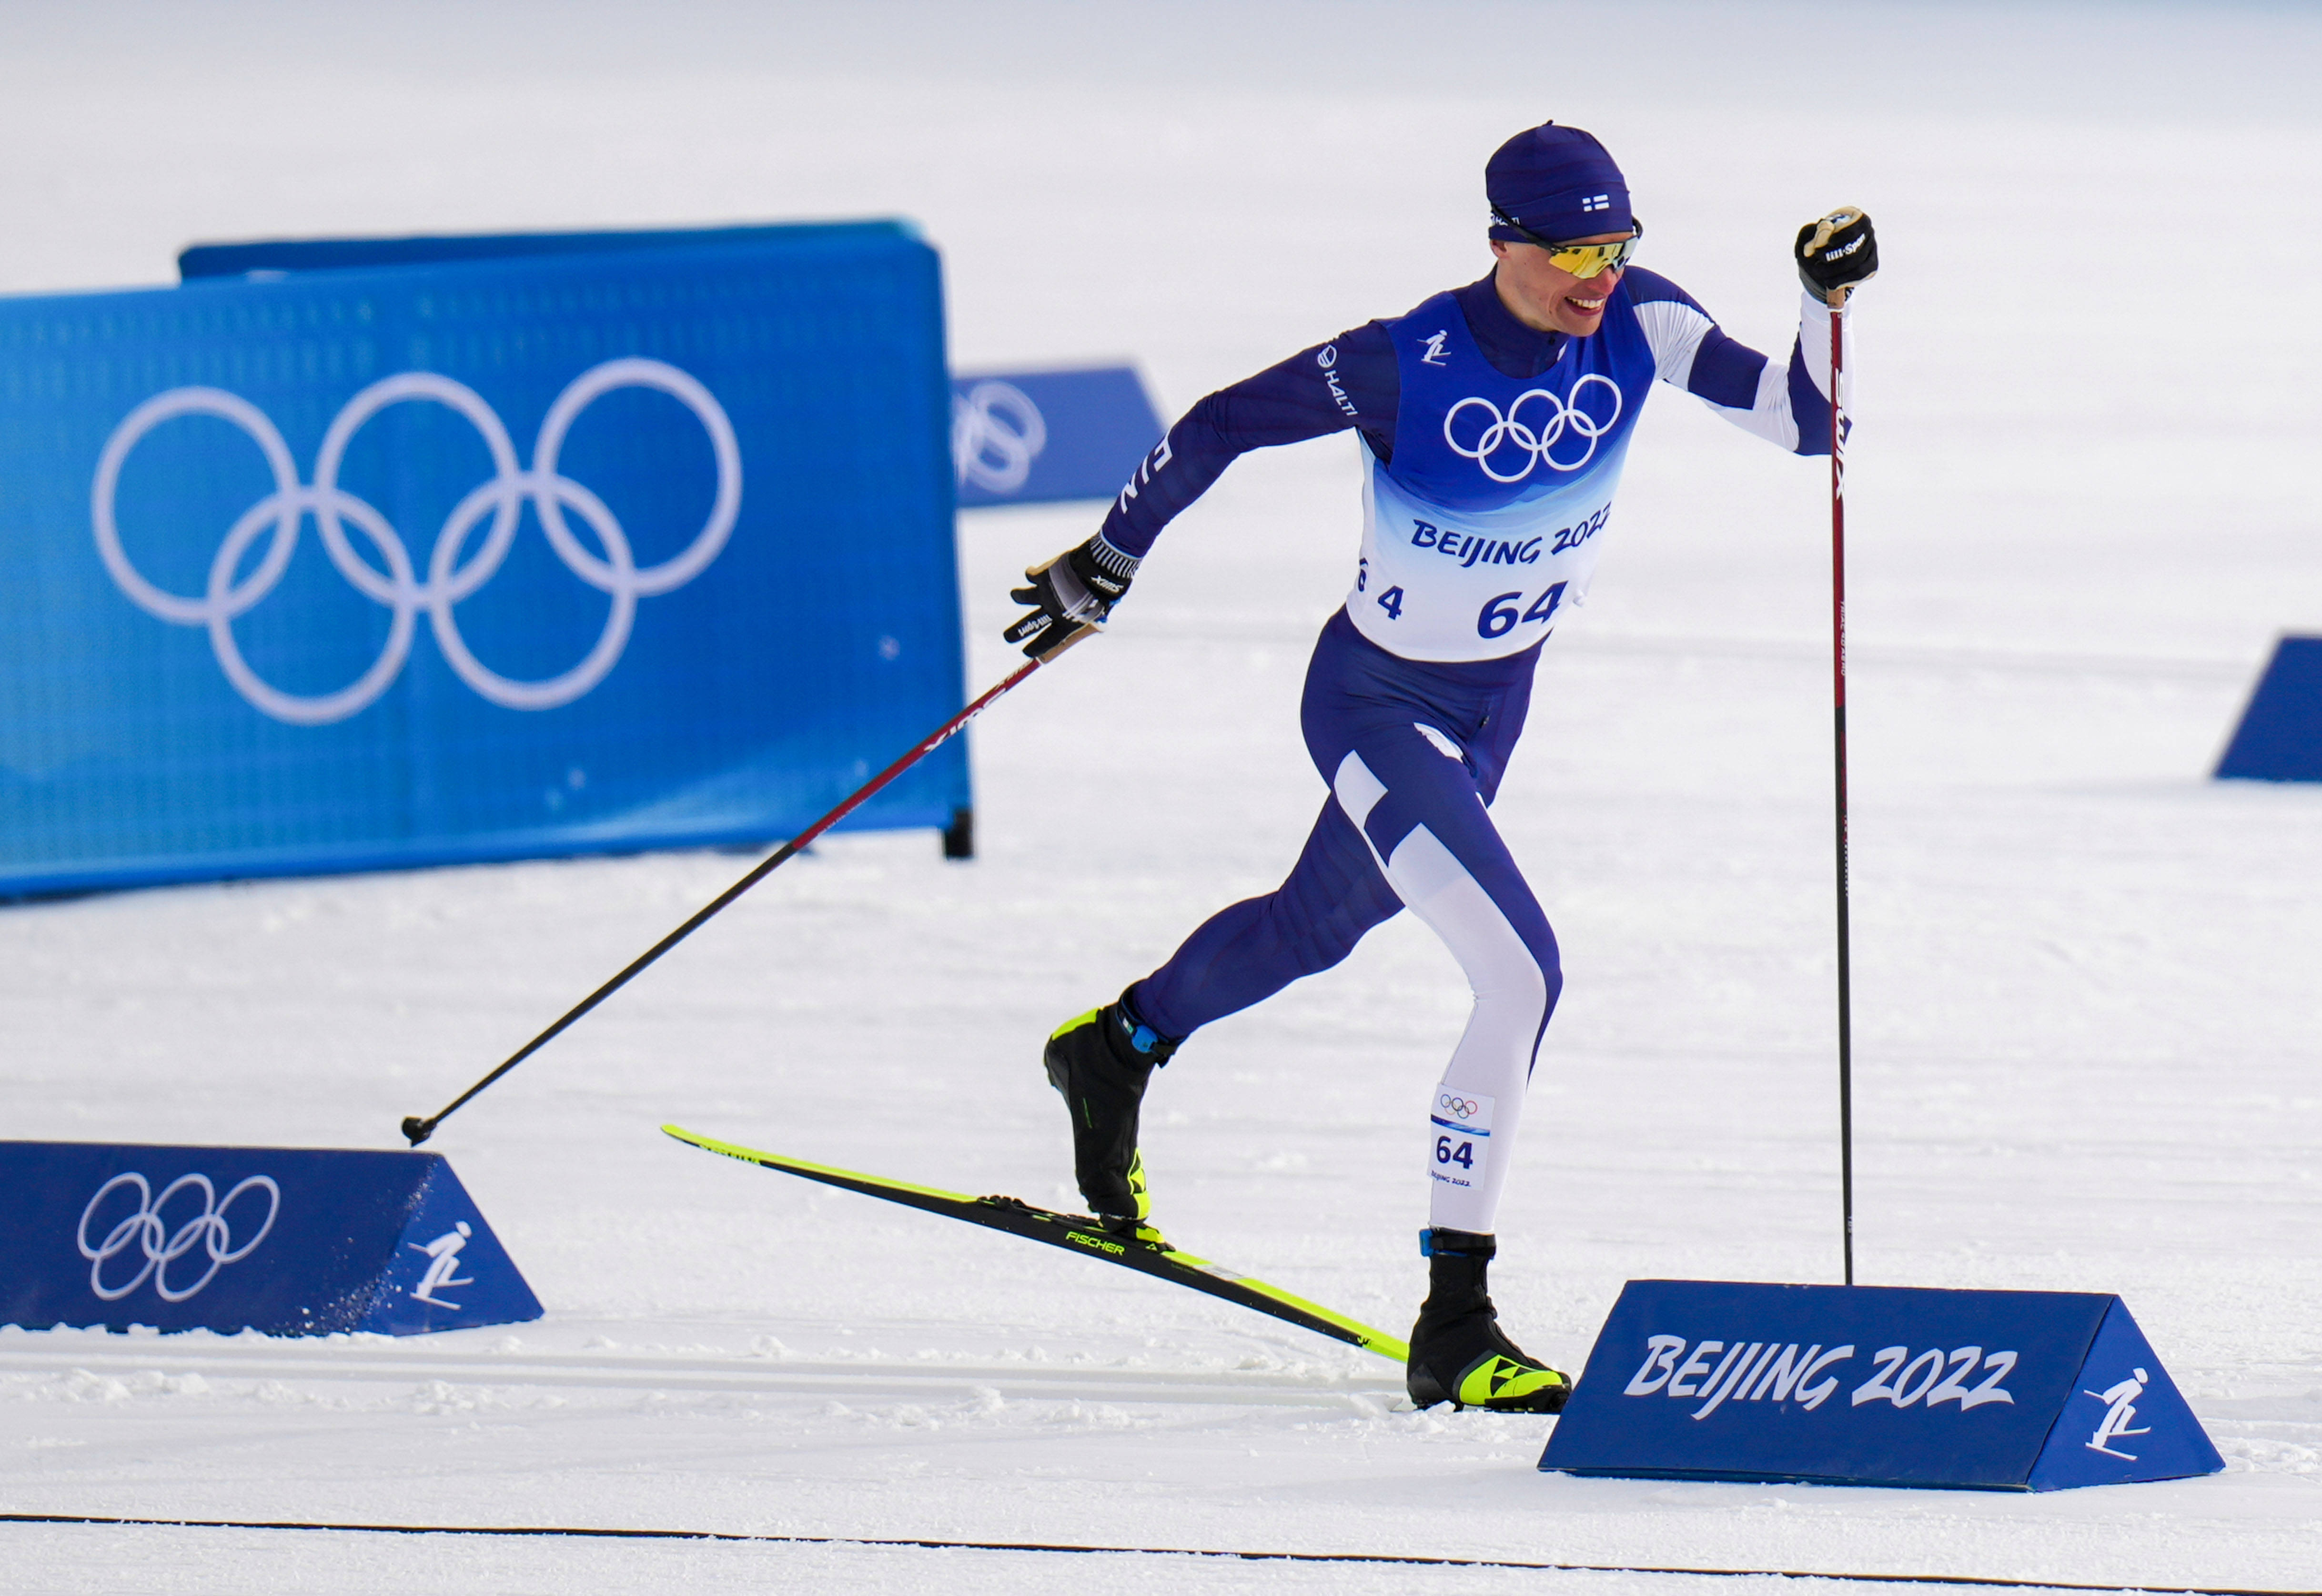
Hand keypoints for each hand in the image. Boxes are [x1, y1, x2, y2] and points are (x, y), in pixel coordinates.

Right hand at [1003, 536, 1137, 659]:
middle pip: (1026, 626)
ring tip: (1016, 595)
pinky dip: (1031, 573)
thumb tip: (1087, 623)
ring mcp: (1045, 592)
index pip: (1046, 642)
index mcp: (1067, 623)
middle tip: (1008, 637)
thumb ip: (1089, 619)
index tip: (1026, 652)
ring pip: (1021, 597)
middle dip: (1015, 633)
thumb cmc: (1106, 591)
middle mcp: (1053, 610)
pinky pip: (1030, 575)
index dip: (1035, 648)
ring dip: (1018, 596)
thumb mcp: (1100, 612)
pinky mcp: (1043, 575)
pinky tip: (1034, 571)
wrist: (1101, 567)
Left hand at [1795, 208, 1877, 302]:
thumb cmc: (1821, 238)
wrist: (1828, 251)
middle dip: (1833, 257)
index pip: (1856, 227)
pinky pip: (1859, 276)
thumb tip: (1819, 236)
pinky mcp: (1870, 267)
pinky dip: (1842, 281)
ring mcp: (1871, 250)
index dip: (1843, 235)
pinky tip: (1828, 282)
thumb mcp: (1813, 234)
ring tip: (1818, 270)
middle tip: (1817, 257)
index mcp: (1857, 219)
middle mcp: (1869, 233)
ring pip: (1858, 266)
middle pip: (1855, 249)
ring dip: (1835, 271)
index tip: (1829, 241)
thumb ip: (1815, 234)